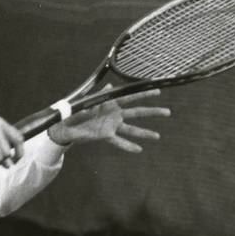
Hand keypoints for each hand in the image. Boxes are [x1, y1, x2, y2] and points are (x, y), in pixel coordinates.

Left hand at [47, 87, 170, 152]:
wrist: (67, 124)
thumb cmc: (77, 110)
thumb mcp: (87, 100)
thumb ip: (99, 94)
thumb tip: (109, 86)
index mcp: (111, 102)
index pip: (130, 97)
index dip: (143, 94)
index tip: (157, 91)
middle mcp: (115, 114)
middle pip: (136, 112)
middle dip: (152, 112)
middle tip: (167, 112)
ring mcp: (112, 125)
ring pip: (131, 129)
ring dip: (144, 132)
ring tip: (157, 136)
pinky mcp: (106, 135)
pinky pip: (119, 141)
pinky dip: (128, 145)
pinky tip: (138, 149)